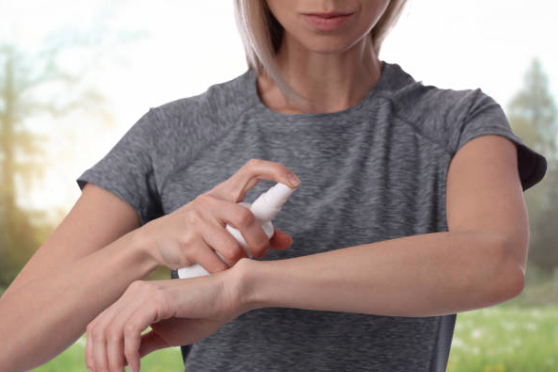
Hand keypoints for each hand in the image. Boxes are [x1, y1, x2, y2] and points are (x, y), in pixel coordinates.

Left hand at [85, 267, 243, 371]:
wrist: (230, 295)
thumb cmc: (202, 313)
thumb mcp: (165, 335)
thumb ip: (142, 344)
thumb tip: (120, 362)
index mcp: (134, 296)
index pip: (98, 325)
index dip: (94, 353)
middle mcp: (134, 291)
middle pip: (98, 330)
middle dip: (100, 361)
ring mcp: (144, 293)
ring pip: (111, 331)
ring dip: (113, 361)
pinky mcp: (157, 299)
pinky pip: (131, 330)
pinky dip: (129, 353)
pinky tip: (137, 368)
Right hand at [135, 158, 299, 271]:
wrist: (156, 239)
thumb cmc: (199, 229)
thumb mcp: (224, 222)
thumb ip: (257, 229)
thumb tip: (287, 241)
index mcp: (224, 192)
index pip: (251, 169)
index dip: (275, 171)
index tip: (294, 183)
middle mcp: (210, 202)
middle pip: (245, 218)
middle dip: (260, 241)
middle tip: (261, 253)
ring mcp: (197, 221)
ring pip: (233, 247)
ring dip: (241, 262)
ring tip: (239, 265)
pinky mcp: (187, 243)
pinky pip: (217, 264)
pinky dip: (225, 272)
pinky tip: (222, 272)